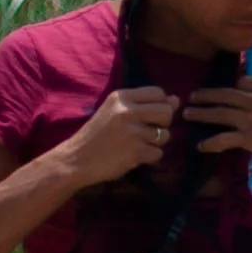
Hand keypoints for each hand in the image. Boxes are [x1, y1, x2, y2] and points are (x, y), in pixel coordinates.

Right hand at [57, 86, 182, 187]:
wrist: (75, 159)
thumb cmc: (97, 134)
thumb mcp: (114, 112)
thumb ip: (144, 105)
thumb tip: (176, 99)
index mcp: (121, 97)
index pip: (158, 93)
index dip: (160, 105)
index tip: (149, 115)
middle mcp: (127, 111)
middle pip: (167, 111)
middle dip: (163, 123)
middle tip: (147, 131)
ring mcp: (132, 131)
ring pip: (166, 134)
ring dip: (155, 142)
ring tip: (137, 144)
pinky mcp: (136, 151)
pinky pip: (158, 153)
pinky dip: (149, 157)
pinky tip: (133, 155)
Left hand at [184, 76, 251, 180]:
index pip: (245, 81)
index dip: (235, 86)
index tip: (230, 90)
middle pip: (224, 95)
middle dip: (206, 95)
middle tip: (192, 96)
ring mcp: (249, 119)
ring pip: (218, 114)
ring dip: (200, 114)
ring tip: (187, 115)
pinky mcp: (247, 138)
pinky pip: (222, 139)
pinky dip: (210, 142)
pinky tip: (200, 146)